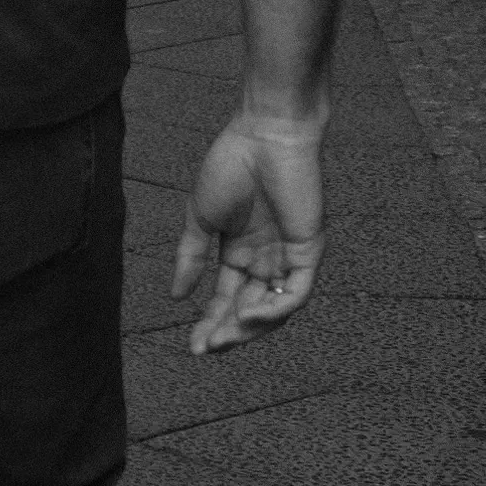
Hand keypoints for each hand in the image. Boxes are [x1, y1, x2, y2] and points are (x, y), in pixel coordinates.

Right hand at [173, 114, 325, 355]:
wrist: (262, 135)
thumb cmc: (230, 167)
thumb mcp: (200, 218)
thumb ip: (190, 257)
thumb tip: (176, 296)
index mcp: (241, 252)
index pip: (227, 298)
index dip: (210, 323)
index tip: (192, 346)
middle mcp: (267, 260)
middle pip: (250, 310)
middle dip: (227, 333)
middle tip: (204, 350)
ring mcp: (289, 256)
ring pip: (275, 309)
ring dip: (250, 329)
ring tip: (223, 339)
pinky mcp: (309, 250)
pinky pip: (297, 292)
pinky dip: (276, 310)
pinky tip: (249, 315)